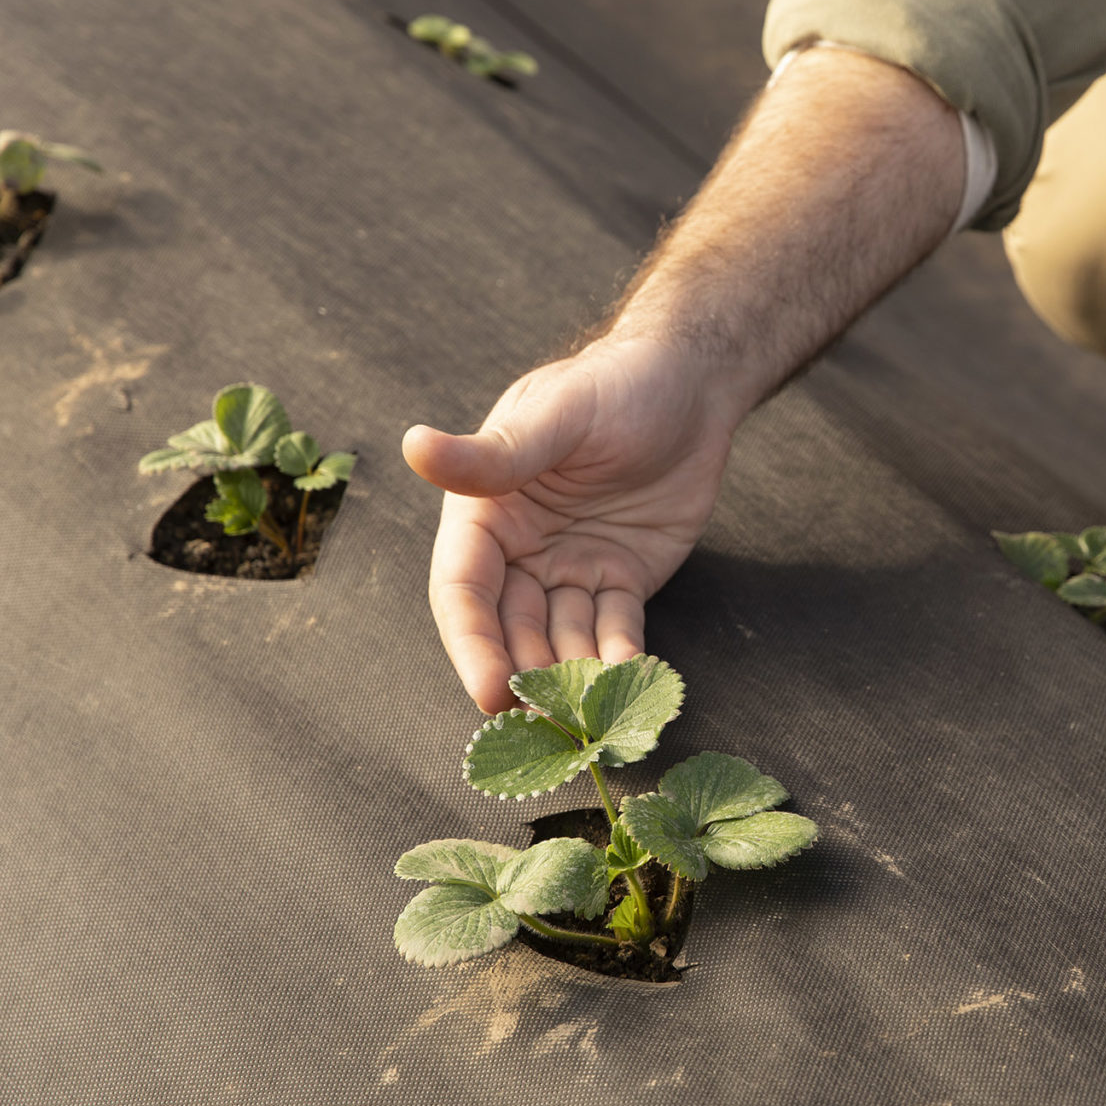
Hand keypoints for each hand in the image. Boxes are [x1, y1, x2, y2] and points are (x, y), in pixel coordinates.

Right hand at [404, 335, 736, 712]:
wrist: (692, 384)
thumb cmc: (616, 385)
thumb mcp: (557, 416)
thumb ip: (493, 453)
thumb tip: (414, 446)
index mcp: (485, 510)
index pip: (464, 590)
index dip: (473, 642)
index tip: (489, 690)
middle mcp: (520, 548)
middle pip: (509, 627)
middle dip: (522, 675)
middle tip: (545, 720)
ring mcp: (570, 568)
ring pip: (560, 638)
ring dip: (572, 676)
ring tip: (591, 710)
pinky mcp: (621, 579)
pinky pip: (614, 630)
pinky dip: (621, 658)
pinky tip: (632, 678)